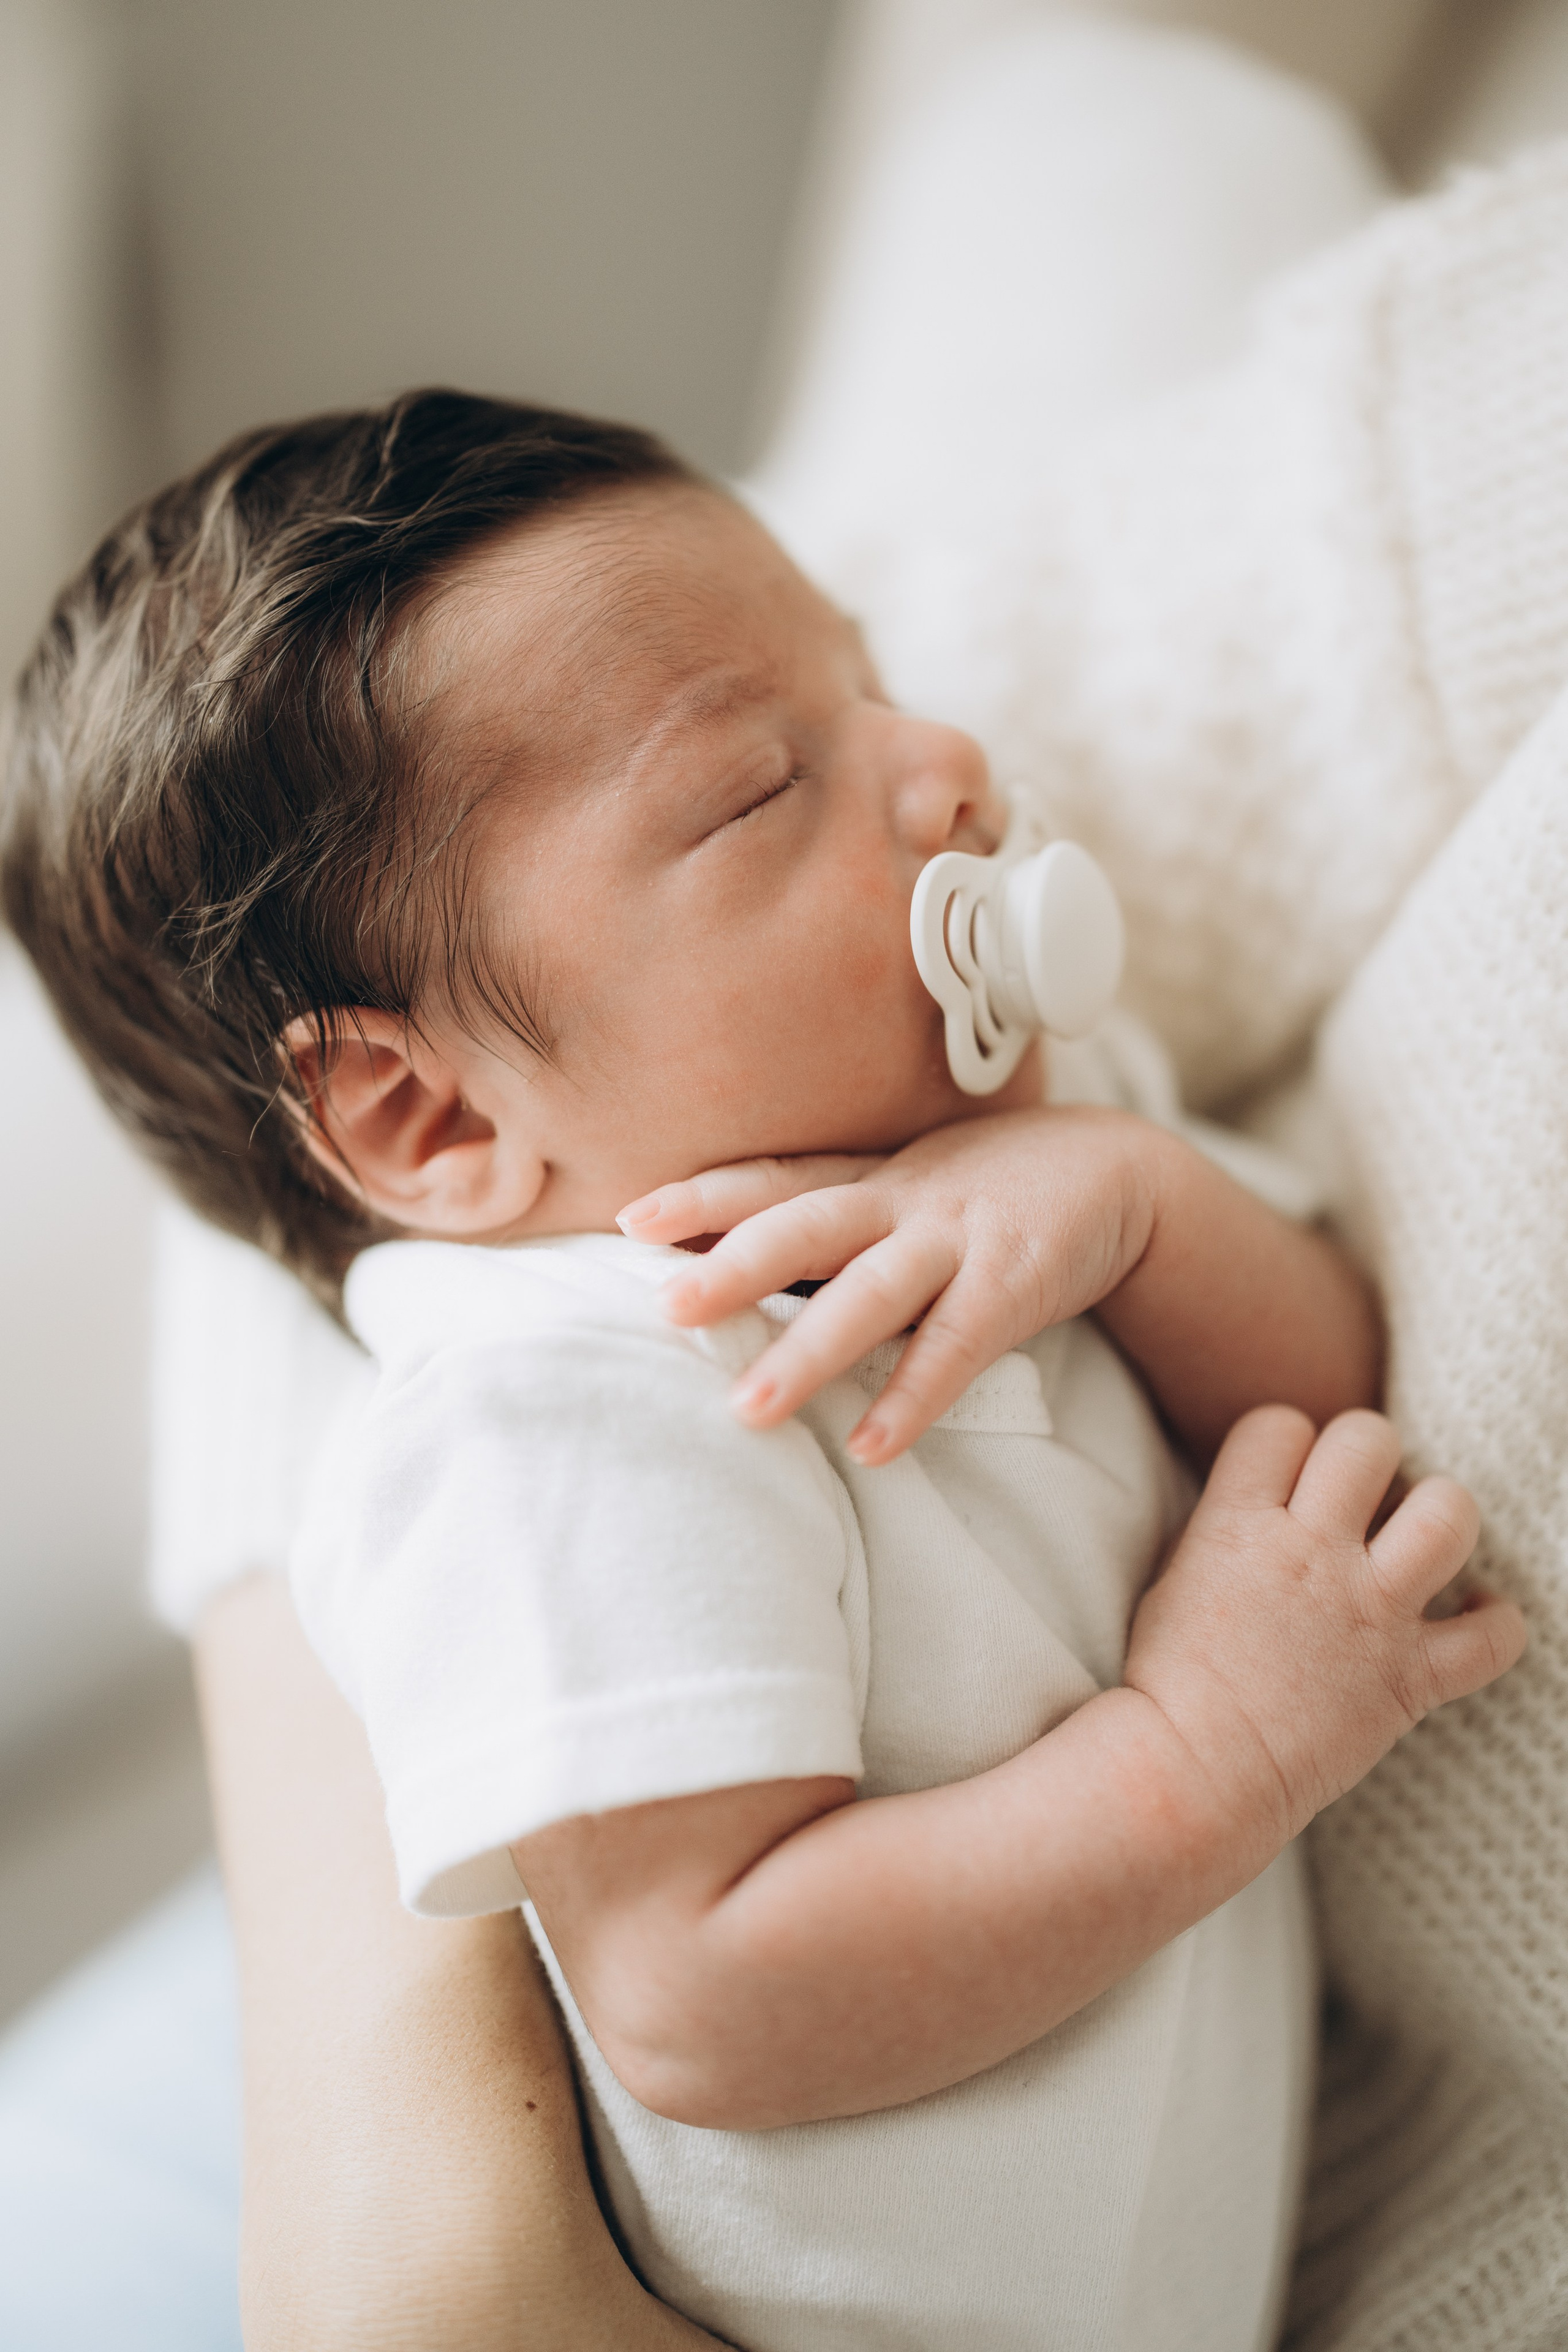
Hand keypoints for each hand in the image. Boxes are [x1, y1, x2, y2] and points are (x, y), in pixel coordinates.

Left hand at [617, 1108, 1160, 1464]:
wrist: (1125, 1168)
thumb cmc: (995, 1192)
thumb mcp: (912, 1189)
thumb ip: (841, 1220)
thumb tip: (741, 1267)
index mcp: (874, 1178)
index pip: (778, 1181)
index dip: (705, 1197)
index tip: (630, 1219)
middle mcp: (906, 1201)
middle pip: (806, 1226)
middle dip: (733, 1265)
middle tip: (665, 1308)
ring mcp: (961, 1238)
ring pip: (872, 1292)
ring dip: (809, 1351)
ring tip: (747, 1409)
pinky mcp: (1018, 1280)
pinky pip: (959, 1346)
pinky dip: (915, 1394)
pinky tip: (874, 1446)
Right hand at [1125, 1407, 1526, 1850]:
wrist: (1192, 1775)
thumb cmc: (1167, 1684)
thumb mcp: (1173, 1576)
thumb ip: (1225, 1526)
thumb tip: (1269, 1501)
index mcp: (1238, 1523)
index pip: (1281, 1425)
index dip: (1289, 1444)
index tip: (1289, 1479)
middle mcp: (1310, 1552)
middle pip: (1368, 1440)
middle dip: (1370, 1456)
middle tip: (1361, 1497)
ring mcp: (1368, 1613)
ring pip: (1448, 1514)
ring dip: (1442, 1514)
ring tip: (1423, 1537)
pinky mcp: (1411, 1679)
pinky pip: (1494, 1638)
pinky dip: (1497, 1623)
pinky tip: (1475, 1614)